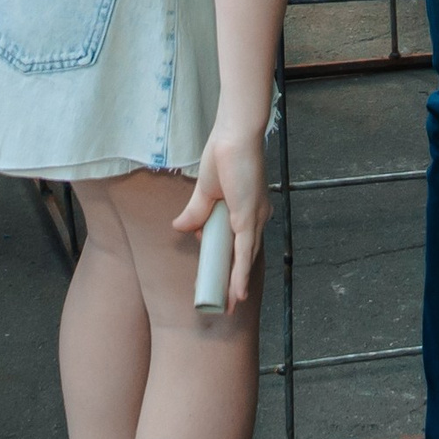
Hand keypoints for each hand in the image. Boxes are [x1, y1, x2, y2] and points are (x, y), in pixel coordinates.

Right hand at [174, 100, 270, 311]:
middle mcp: (257, 217)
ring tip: (227, 305)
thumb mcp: (206, 190)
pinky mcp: (248, 219)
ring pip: (245, 260)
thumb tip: (180, 228)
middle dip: (233, 280)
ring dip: (235, 284)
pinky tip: (236, 293)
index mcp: (249, 208)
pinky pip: (244, 254)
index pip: (240, 243)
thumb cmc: (223, 153)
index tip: (218, 278)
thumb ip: (196, 212)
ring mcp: (255, 219)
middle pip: (244, 256)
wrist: (234, 134)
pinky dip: (240, 275)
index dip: (230, 263)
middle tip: (223, 301)